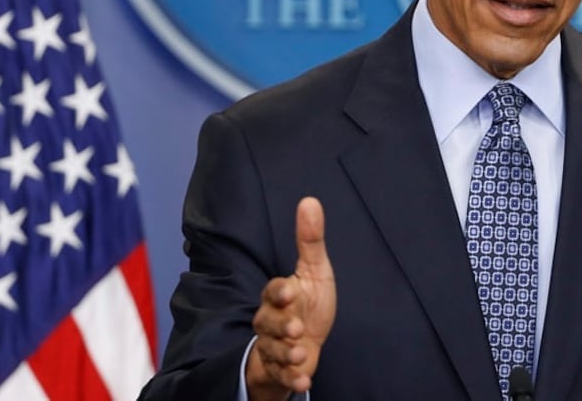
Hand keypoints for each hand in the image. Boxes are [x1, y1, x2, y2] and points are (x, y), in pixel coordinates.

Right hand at [246, 197, 336, 399]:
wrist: (307, 344)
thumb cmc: (309, 304)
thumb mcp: (315, 272)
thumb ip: (310, 241)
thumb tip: (310, 201)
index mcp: (279, 296)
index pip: (274, 291)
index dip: (280, 292)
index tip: (291, 291)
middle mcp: (270, 321)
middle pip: (266, 322)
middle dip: (280, 326)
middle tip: (296, 328)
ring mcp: (274, 347)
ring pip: (272, 350)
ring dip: (286, 353)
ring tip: (302, 352)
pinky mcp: (280, 370)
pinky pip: (281, 376)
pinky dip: (292, 379)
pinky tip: (304, 381)